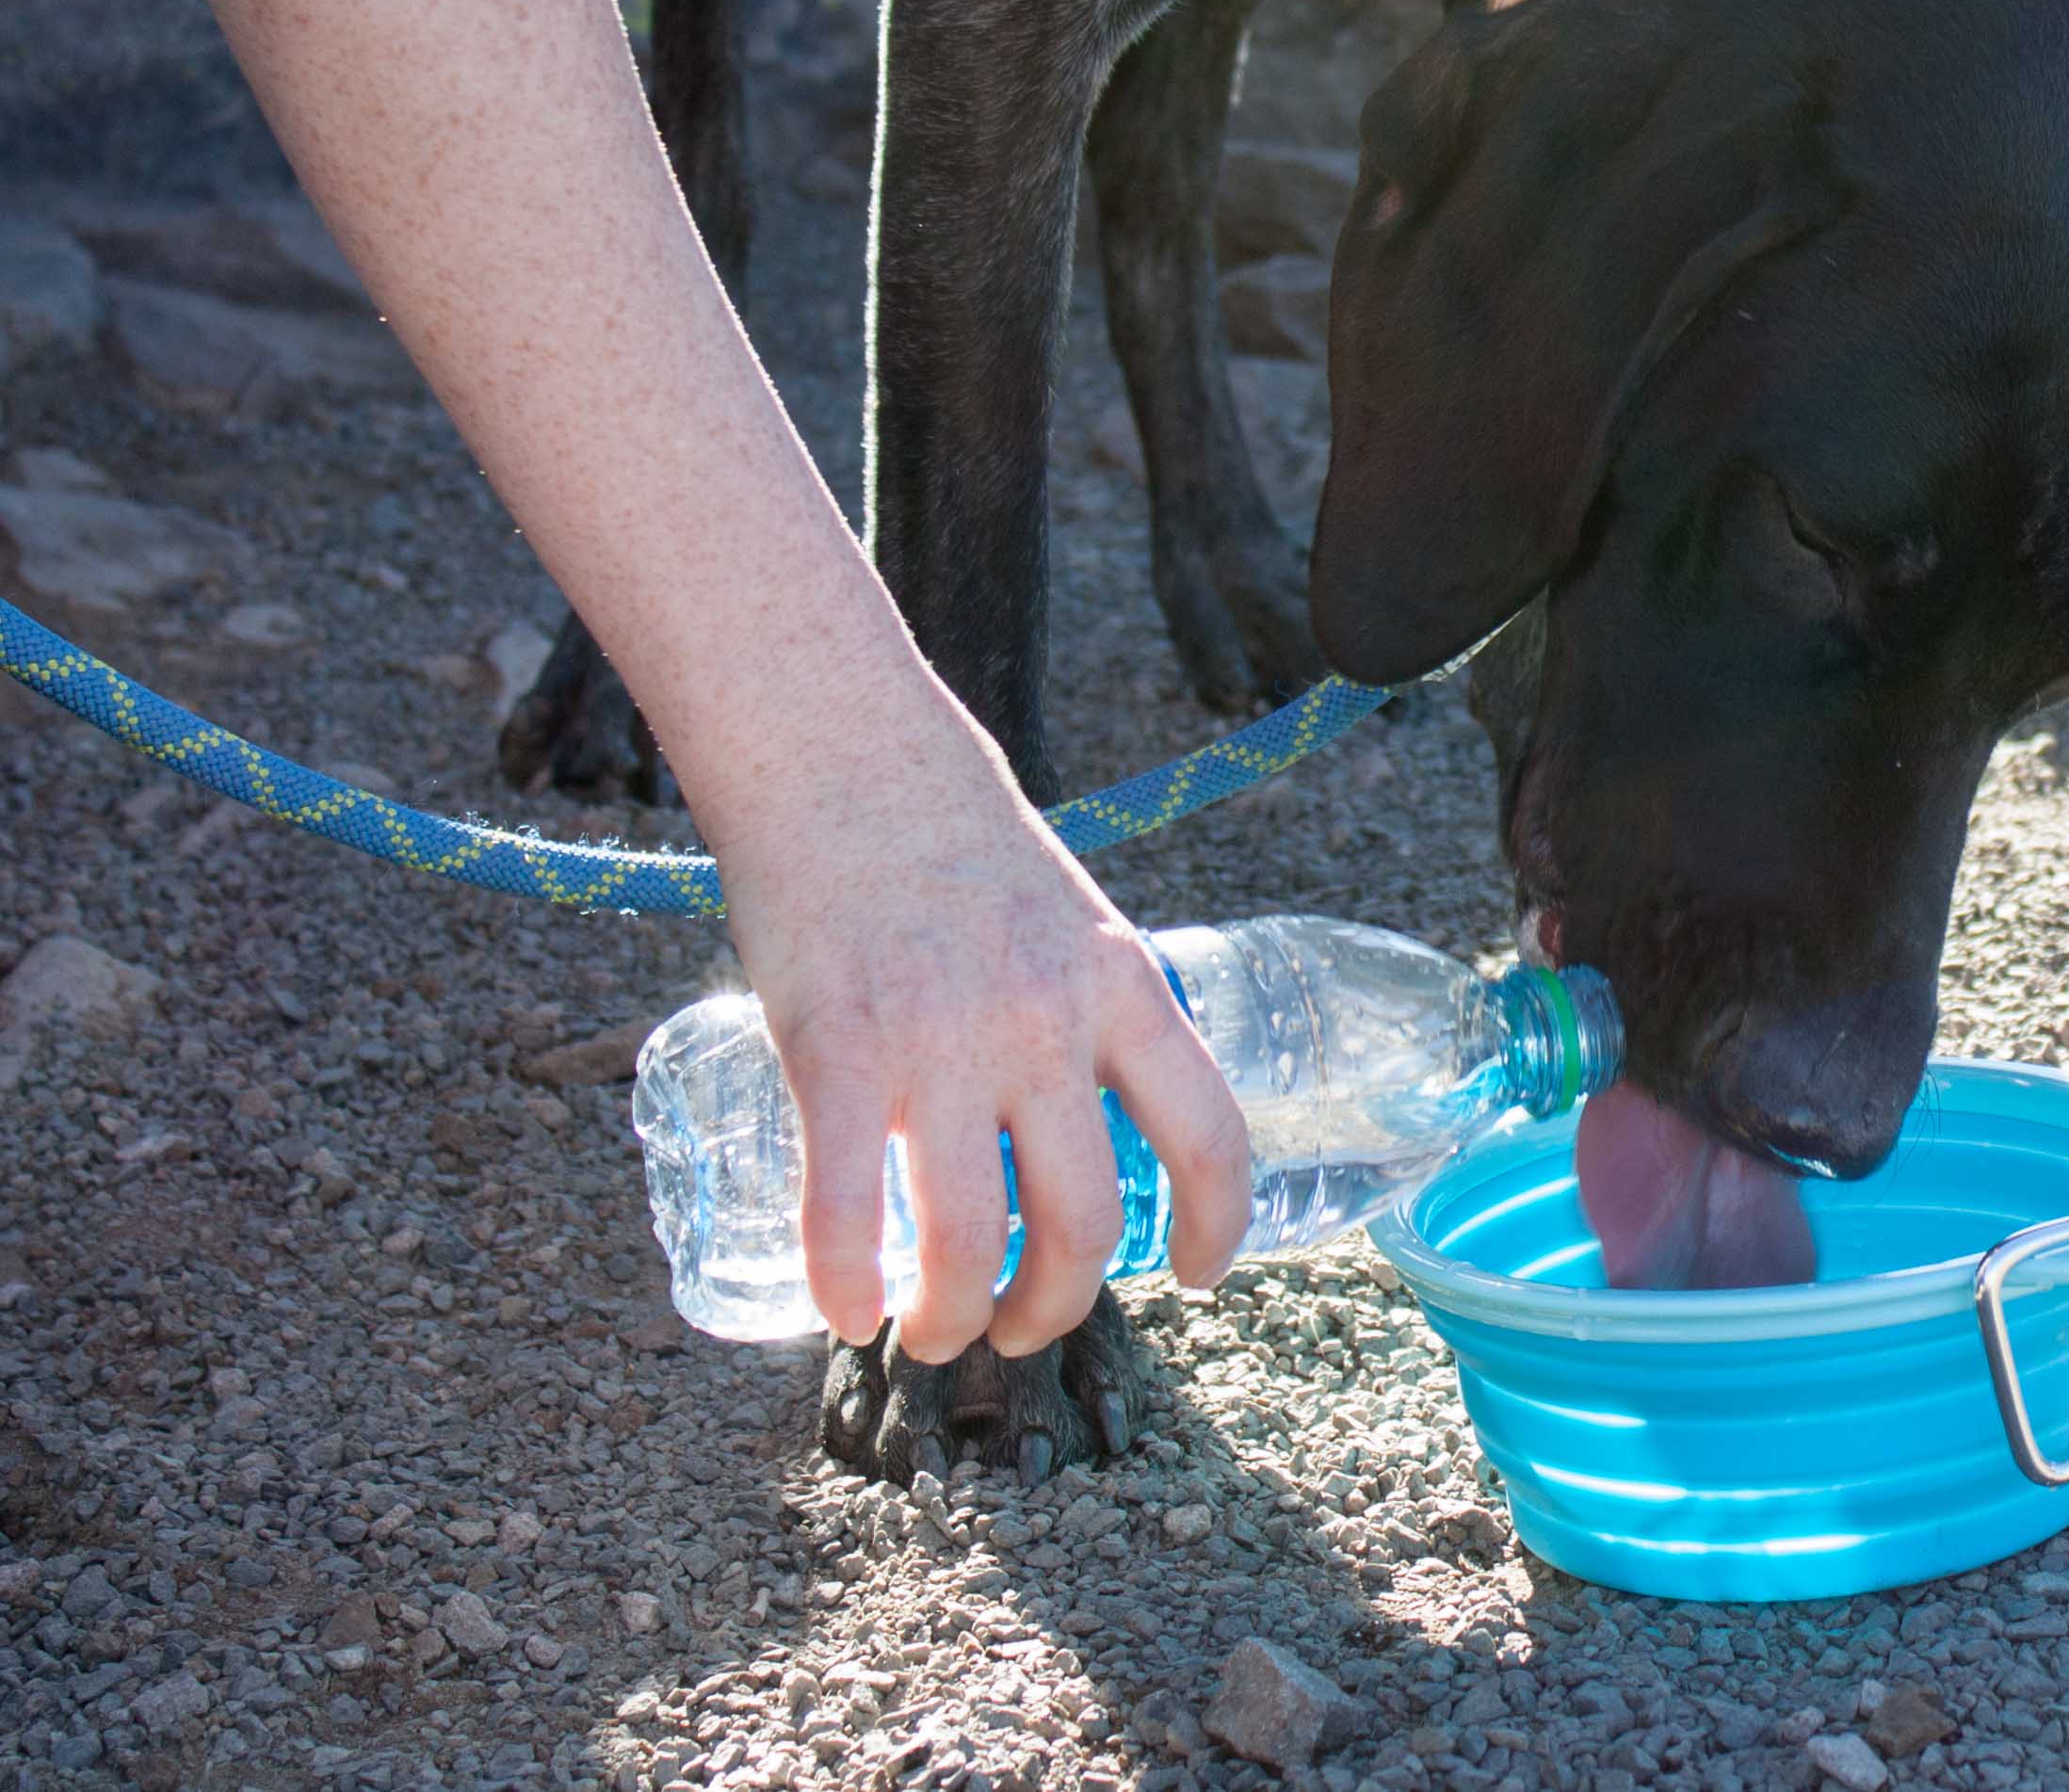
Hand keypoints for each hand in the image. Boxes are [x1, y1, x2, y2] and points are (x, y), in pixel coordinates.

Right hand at [715, 726, 1253, 1360]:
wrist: (842, 751)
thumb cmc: (951, 835)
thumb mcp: (1070, 917)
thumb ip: (1086, 1014)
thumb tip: (1079, 1120)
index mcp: (1122, 986)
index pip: (1210, 1136)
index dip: (1216, 1226)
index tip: (1197, 1277)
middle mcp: (1046, 1024)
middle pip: (1085, 1222)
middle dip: (1055, 1308)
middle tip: (1019, 1330)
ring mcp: (940, 1044)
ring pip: (973, 1241)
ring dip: (954, 1318)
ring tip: (934, 1334)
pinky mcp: (836, 1052)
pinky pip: (847, 1212)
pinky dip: (849, 1287)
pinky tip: (848, 1312)